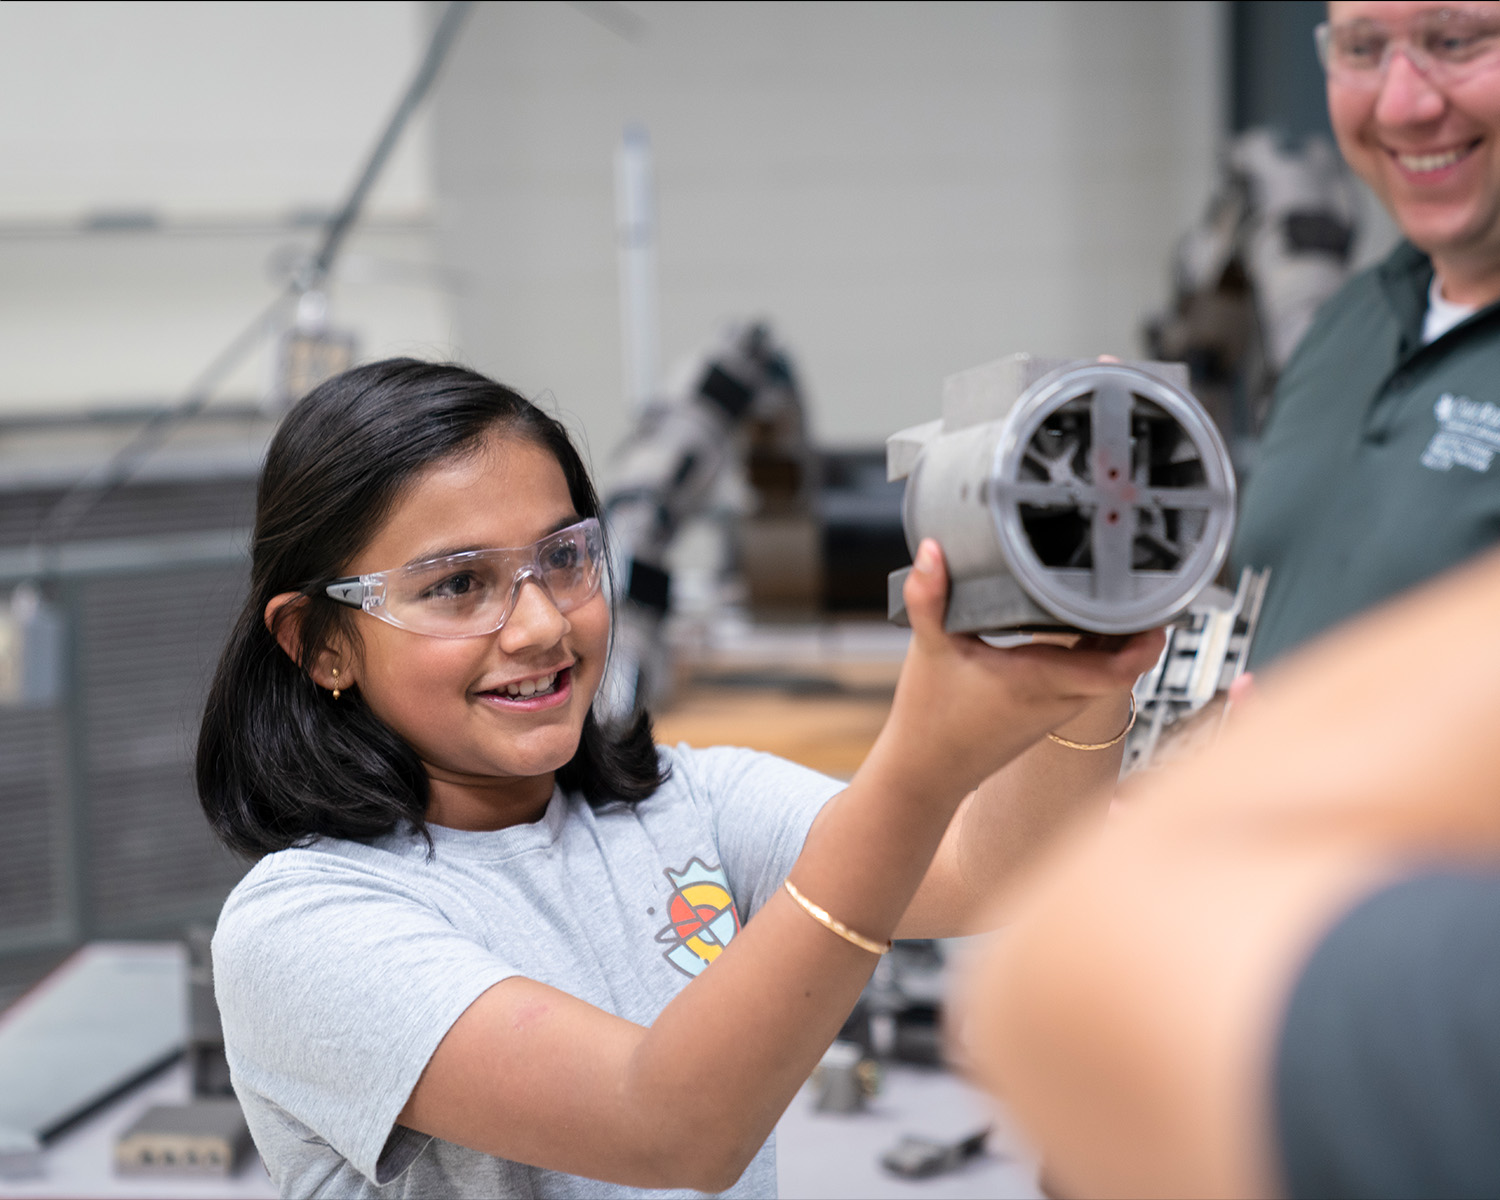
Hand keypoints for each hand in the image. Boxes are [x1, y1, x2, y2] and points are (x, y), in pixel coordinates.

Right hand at [876, 539, 1163, 798]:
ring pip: (1107, 675)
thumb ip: (927, 597)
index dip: (1145, 642)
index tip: (1158, 610)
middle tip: (1145, 587)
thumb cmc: (930, 720)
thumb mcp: (929, 649)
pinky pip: (1088, 682)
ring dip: (1119, 643)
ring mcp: (1056, 711)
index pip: (1116, 668)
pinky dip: (1097, 656)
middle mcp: (1057, 700)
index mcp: (1037, 680)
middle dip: (1139, 630)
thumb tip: (930, 550)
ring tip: (1122, 598)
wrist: (926, 772)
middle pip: (1122, 666)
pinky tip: (1087, 627)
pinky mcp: (1047, 715)